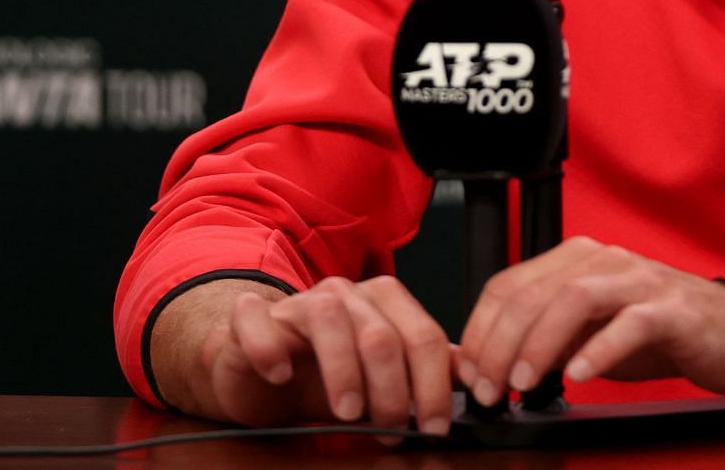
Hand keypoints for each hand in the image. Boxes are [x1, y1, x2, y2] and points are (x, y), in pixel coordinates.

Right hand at [167, 276, 453, 440]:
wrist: (254, 369)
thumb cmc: (319, 374)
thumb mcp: (380, 378)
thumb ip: (425, 370)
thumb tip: (472, 375)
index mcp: (383, 302)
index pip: (424, 337)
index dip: (433, 386)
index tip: (433, 427)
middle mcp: (345, 294)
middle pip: (382, 335)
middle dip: (392, 391)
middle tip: (389, 431)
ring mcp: (297, 301)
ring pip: (329, 319)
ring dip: (342, 371)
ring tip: (347, 412)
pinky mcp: (251, 317)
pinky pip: (257, 318)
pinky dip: (270, 348)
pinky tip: (280, 375)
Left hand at [454, 236, 724, 404]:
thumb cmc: (662, 332)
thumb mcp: (592, 333)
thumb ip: (548, 338)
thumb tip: (491, 365)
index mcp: (578, 259)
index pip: (509, 284)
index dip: (480, 330)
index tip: (469, 372)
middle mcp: (605, 260)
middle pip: (533, 292)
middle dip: (499, 344)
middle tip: (488, 388)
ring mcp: (640, 280)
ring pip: (574, 298)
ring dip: (539, 343)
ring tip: (522, 381)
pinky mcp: (672, 309)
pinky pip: (629, 323)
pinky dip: (599, 349)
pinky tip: (581, 375)